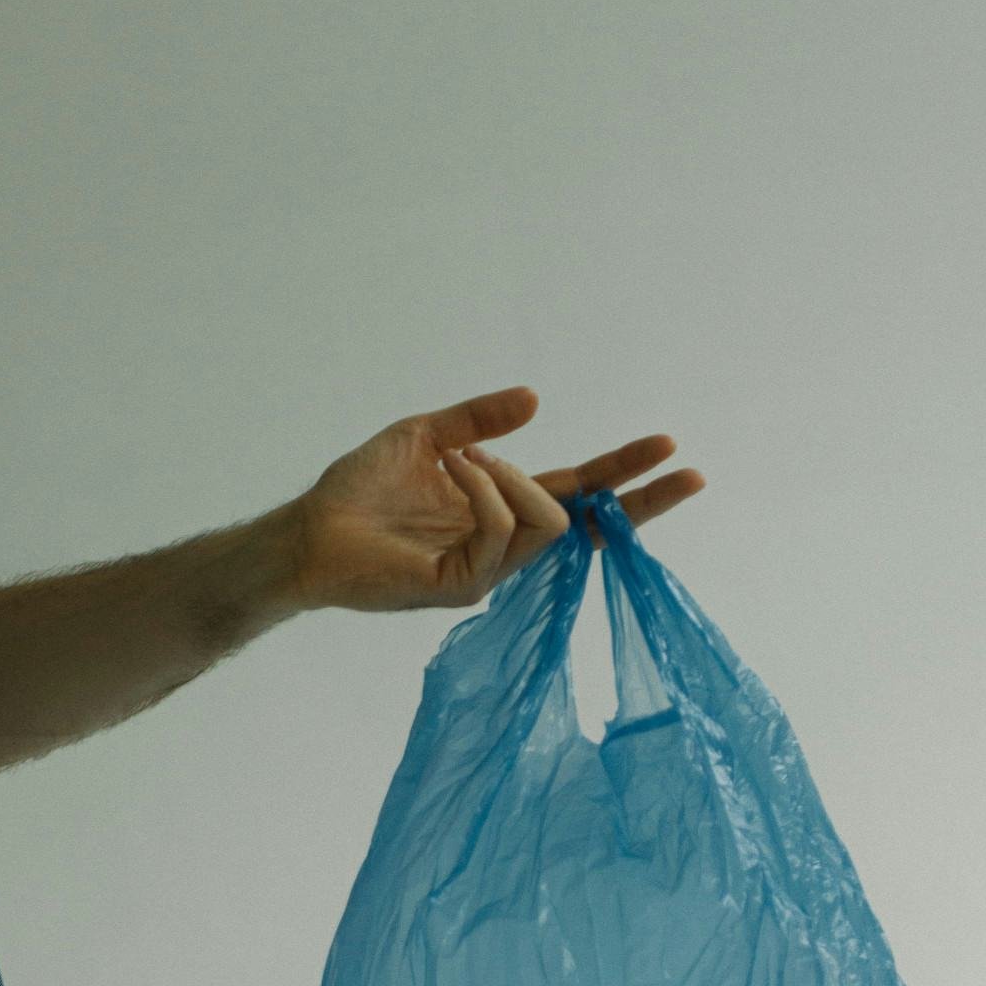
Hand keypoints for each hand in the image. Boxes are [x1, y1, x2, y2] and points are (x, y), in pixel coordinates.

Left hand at [289, 384, 704, 613]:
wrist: (309, 531)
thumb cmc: (358, 491)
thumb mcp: (424, 436)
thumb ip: (478, 420)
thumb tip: (535, 398)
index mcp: (499, 511)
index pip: (576, 497)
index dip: (621, 475)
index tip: (668, 450)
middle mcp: (501, 547)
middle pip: (587, 526)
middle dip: (635, 495)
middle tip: (676, 461)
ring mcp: (484, 573)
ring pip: (546, 526)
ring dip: (515, 478)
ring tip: (466, 456)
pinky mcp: (459, 587)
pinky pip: (499, 534)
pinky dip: (484, 491)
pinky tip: (454, 468)